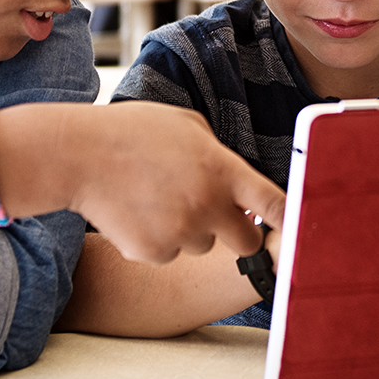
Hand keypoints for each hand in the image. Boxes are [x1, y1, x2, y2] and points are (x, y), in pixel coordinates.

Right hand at [56, 102, 285, 264]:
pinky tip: (135, 213)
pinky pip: (167, 254)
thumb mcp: (187, 125)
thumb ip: (217, 153)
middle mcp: (208, 204)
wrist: (78, 156)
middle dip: (237, 232)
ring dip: (188, 231)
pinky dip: (156, 241)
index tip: (300, 229)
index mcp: (222, 168)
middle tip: (213, 213)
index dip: (291, 220)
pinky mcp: (152, 252)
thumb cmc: (132, 132)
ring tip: (155, 198)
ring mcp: (181, 232)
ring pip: (200, 245)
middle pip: (245, 240)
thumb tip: (234, 179)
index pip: (274, 203)